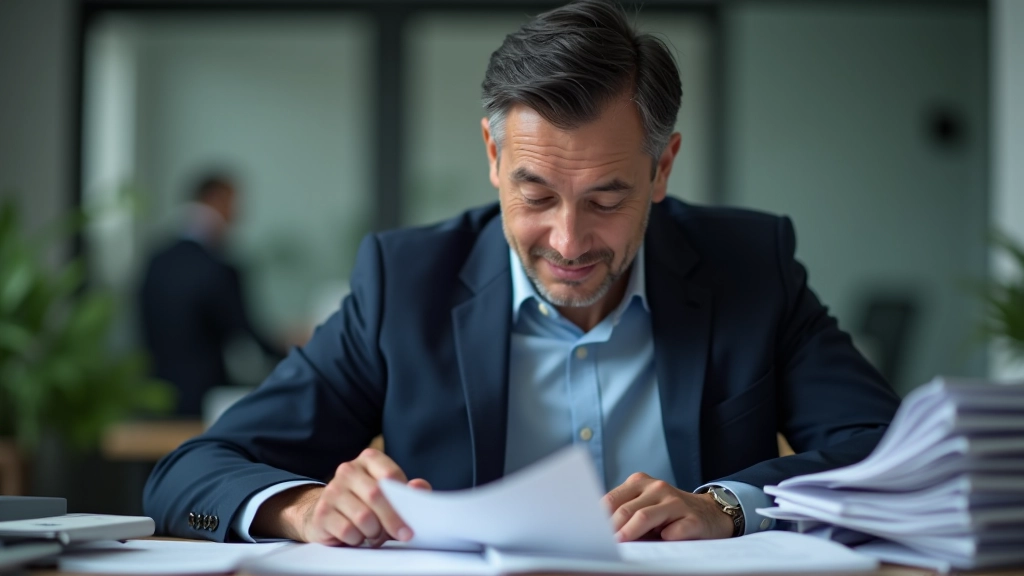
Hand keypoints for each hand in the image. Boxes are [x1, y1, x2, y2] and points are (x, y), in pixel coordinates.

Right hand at [252, 448, 430, 545]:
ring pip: (363, 516)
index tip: (411, 520)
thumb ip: (408, 491)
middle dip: (393, 520)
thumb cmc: (367, 504)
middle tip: (403, 534)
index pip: (390, 475)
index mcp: (369, 460)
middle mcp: (348, 470)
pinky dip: (358, 539)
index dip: (403, 499)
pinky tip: (357, 536)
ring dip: (374, 532)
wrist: (330, 515)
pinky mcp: (322, 512)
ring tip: (374, 533)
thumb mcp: (390, 495)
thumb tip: (418, 487)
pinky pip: (348, 530)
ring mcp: (332, 490)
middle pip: (377, 495)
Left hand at [602, 473, 732, 541]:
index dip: (599, 518)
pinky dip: (664, 538)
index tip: (589, 533)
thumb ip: (625, 513)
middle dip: (611, 529)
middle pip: (626, 509)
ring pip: (646, 517)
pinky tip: (660, 543)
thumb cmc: (669, 513)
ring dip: (630, 533)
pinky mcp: (693, 519)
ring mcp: (676, 502)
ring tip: (620, 546)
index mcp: (640, 483)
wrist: (711, 512)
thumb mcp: (646, 505)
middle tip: (601, 545)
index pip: (612, 499)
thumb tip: (599, 533)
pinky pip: (675, 530)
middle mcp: (658, 488)